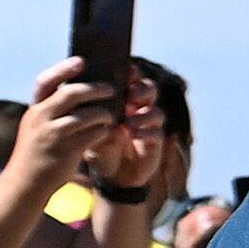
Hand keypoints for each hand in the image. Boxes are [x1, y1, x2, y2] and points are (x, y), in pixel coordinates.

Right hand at [12, 64, 130, 187]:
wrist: (26, 184)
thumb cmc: (36, 153)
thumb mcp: (36, 127)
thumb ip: (51, 110)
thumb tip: (77, 90)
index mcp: (35, 109)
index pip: (46, 81)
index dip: (64, 68)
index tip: (82, 61)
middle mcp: (41, 118)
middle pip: (71, 93)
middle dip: (95, 88)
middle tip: (112, 89)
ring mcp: (53, 134)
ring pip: (86, 114)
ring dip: (104, 112)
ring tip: (112, 114)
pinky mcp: (67, 150)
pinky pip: (93, 134)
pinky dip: (103, 130)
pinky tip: (108, 131)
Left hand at [86, 75, 168, 204]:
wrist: (111, 176)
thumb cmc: (99, 148)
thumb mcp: (91, 132)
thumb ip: (94, 120)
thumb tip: (99, 111)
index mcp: (123, 100)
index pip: (131, 80)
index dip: (131, 73)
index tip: (127, 71)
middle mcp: (139, 109)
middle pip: (149, 89)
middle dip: (142, 89)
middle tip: (131, 95)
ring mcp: (149, 125)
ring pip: (156, 111)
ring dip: (144, 114)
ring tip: (130, 122)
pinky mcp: (155, 142)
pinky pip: (157, 133)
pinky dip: (146, 132)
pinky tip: (134, 135)